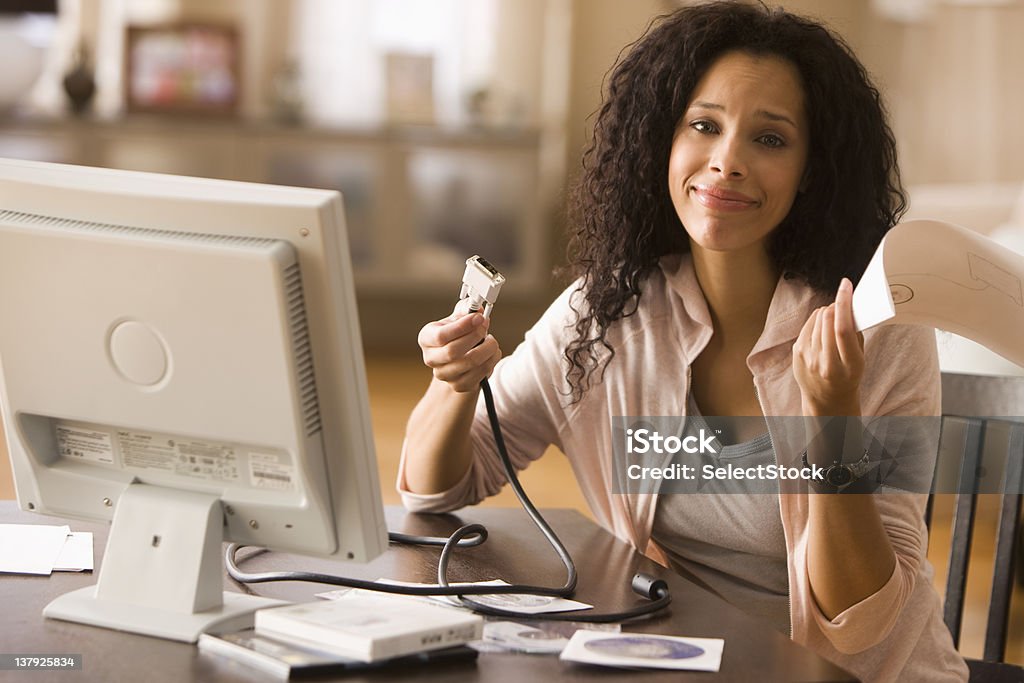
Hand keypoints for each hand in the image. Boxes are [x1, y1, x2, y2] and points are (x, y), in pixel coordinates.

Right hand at [417, 304, 501, 392]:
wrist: (457, 359)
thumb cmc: (456, 336)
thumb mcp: (457, 319)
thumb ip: (466, 310)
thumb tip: (477, 308)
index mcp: (426, 339)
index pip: (441, 336)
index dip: (462, 326)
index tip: (478, 317)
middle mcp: (431, 359)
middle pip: (453, 351)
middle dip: (475, 336)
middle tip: (485, 326)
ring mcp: (444, 374)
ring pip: (470, 362)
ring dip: (487, 349)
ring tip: (491, 341)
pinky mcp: (459, 385)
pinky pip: (480, 374)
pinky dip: (491, 361)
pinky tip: (492, 354)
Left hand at [793, 278, 863, 414]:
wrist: (827, 399)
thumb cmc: (848, 375)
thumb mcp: (860, 358)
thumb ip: (856, 333)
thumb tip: (850, 304)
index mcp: (849, 365)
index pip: (843, 328)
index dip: (844, 303)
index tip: (846, 285)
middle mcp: (826, 363)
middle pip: (828, 321)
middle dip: (836, 306)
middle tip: (842, 303)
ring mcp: (809, 359)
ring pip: (817, 320)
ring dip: (827, 312)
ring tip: (833, 317)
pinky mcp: (797, 354)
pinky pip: (807, 326)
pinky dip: (816, 320)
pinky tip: (822, 327)